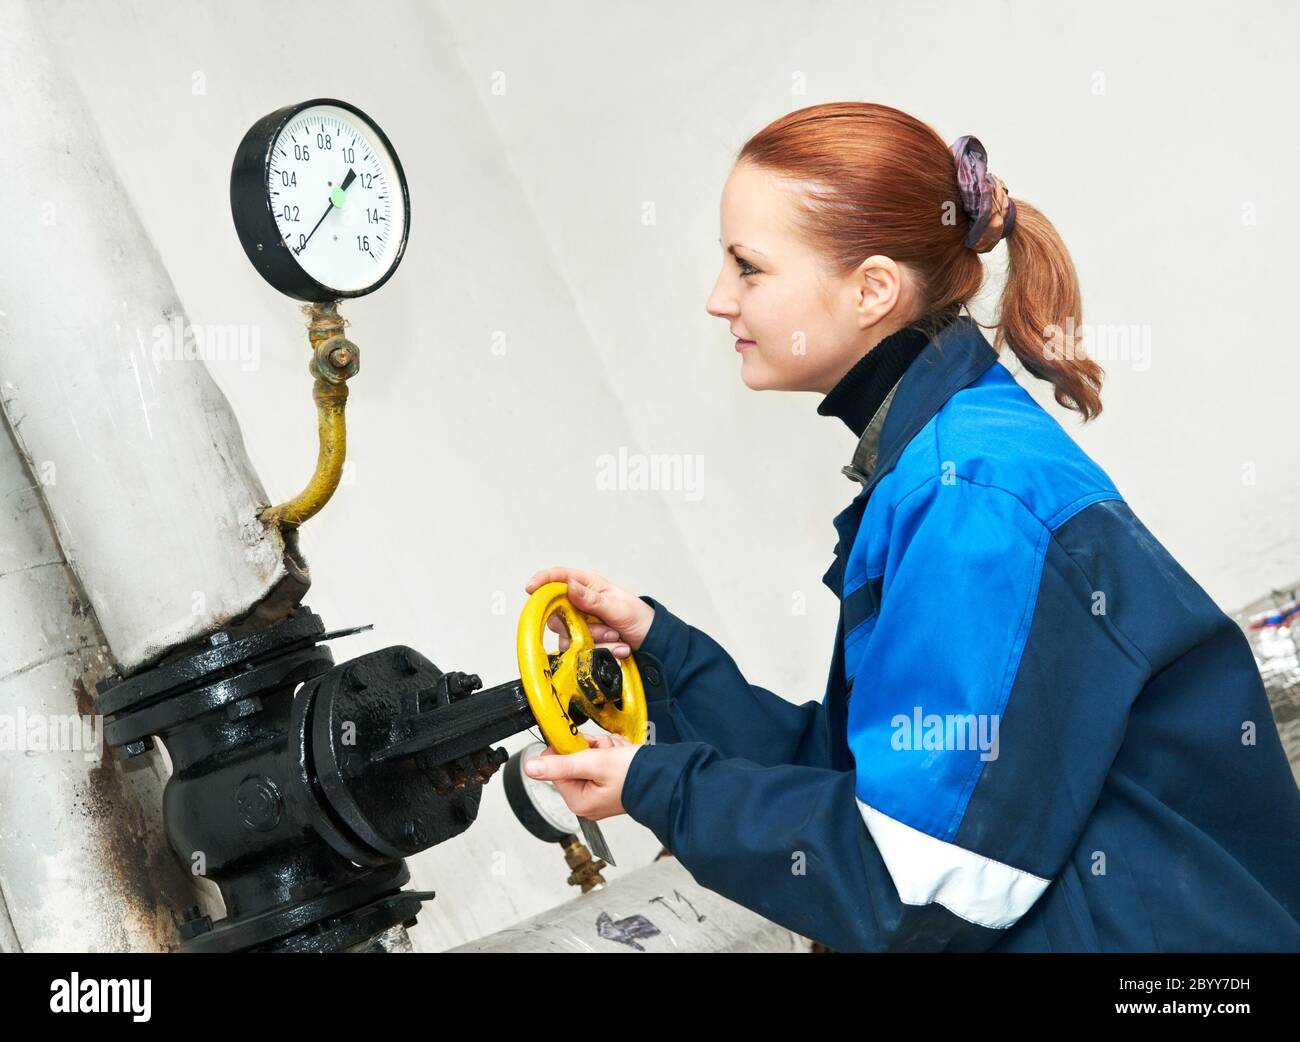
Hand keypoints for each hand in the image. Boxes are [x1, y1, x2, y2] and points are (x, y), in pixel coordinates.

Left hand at [523, 733, 639, 819]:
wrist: (666, 777)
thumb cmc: (636, 775)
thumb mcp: (594, 763)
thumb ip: (561, 763)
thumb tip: (531, 767)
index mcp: (578, 800)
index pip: (556, 764)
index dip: (571, 748)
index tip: (587, 745)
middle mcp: (586, 799)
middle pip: (573, 758)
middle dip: (593, 748)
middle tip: (608, 751)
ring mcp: (598, 792)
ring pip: (589, 755)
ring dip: (604, 748)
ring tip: (619, 753)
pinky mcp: (609, 783)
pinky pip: (602, 759)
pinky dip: (613, 752)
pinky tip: (623, 756)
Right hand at [524, 566, 655, 658]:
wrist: (654, 646)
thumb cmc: (640, 619)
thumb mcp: (620, 607)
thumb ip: (593, 599)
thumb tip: (569, 587)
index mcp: (589, 587)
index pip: (560, 578)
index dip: (543, 580)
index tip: (531, 588)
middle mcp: (581, 605)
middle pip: (557, 613)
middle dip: (583, 624)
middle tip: (609, 627)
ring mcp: (581, 626)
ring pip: (569, 636)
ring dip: (596, 640)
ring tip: (618, 637)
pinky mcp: (583, 645)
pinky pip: (579, 652)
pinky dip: (602, 651)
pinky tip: (620, 649)